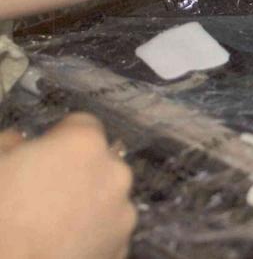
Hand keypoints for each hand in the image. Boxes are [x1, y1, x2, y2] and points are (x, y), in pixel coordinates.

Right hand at [0, 113, 135, 258]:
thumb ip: (10, 142)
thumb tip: (19, 141)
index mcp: (84, 144)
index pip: (81, 124)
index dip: (58, 138)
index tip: (40, 155)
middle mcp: (115, 173)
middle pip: (100, 161)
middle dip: (77, 170)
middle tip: (43, 192)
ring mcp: (123, 213)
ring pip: (107, 197)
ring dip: (89, 202)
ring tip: (52, 223)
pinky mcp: (122, 247)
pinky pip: (109, 230)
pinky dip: (92, 233)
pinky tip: (63, 243)